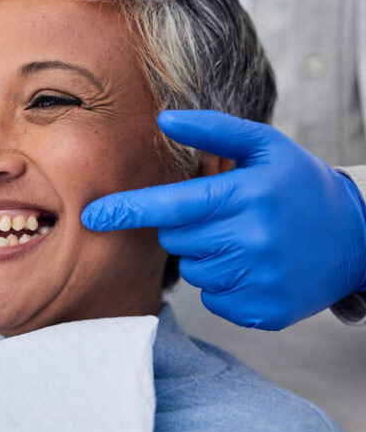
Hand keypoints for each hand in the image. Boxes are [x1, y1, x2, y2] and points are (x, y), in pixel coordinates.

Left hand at [82, 110, 365, 329]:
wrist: (357, 238)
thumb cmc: (300, 186)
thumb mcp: (265, 147)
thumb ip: (213, 130)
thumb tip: (163, 120)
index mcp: (246, 197)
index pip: (171, 206)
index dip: (127, 210)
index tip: (91, 217)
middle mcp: (252, 241)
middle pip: (176, 240)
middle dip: (186, 227)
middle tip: (224, 215)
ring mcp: (259, 281)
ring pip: (193, 271)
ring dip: (207, 255)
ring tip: (245, 239)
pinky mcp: (263, 312)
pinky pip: (213, 298)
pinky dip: (224, 283)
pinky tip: (254, 266)